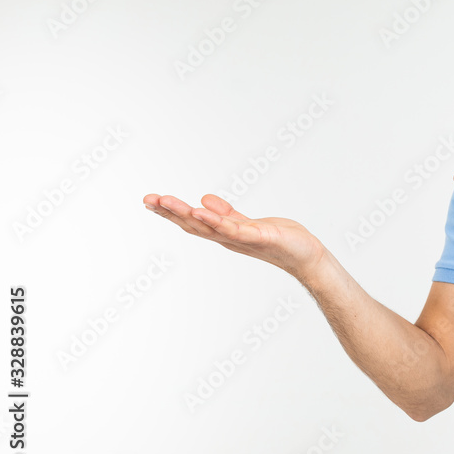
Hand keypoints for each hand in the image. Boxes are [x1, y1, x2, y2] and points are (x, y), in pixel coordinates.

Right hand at [142, 193, 327, 280]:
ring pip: (208, 226)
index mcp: (224, 233)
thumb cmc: (279, 240)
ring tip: (166, 201)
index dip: (171, 213)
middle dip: (170, 212)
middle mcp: (228, 238)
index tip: (150, 201)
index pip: (192, 221)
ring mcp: (242, 239)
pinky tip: (201, 210)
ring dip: (186, 214)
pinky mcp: (259, 237)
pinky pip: (233, 229)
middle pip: (193, 224)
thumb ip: (225, 214)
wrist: (305, 254)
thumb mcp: (246, 223)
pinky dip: (216, 220)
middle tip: (148, 199)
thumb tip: (202, 199)